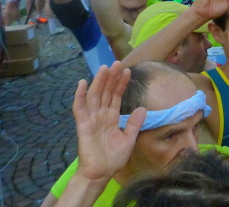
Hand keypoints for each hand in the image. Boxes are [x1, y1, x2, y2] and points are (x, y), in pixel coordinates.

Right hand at [73, 62, 144, 182]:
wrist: (101, 173)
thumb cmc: (113, 158)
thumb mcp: (129, 139)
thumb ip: (135, 124)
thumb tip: (143, 108)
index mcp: (111, 117)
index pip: (116, 96)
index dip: (121, 83)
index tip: (127, 70)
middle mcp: (101, 115)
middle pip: (105, 92)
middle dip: (111, 78)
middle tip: (117, 62)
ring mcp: (91, 119)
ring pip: (95, 96)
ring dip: (99, 81)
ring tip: (105, 67)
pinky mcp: (82, 125)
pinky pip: (79, 108)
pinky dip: (80, 95)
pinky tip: (83, 83)